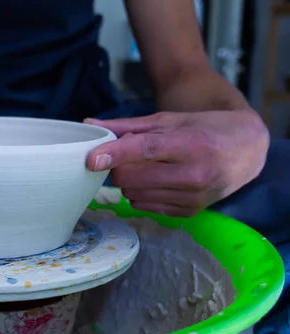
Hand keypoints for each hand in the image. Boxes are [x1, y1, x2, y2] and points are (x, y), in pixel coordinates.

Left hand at [85, 110, 269, 216]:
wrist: (245, 151)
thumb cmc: (204, 129)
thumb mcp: (168, 121)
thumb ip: (127, 126)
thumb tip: (88, 125)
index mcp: (192, 144)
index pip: (146, 149)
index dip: (116, 154)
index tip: (92, 159)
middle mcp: (195, 174)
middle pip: (133, 176)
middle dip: (118, 166)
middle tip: (125, 156)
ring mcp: (192, 197)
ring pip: (134, 194)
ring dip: (129, 180)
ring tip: (147, 166)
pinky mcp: (189, 212)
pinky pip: (144, 206)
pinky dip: (141, 193)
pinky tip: (156, 180)